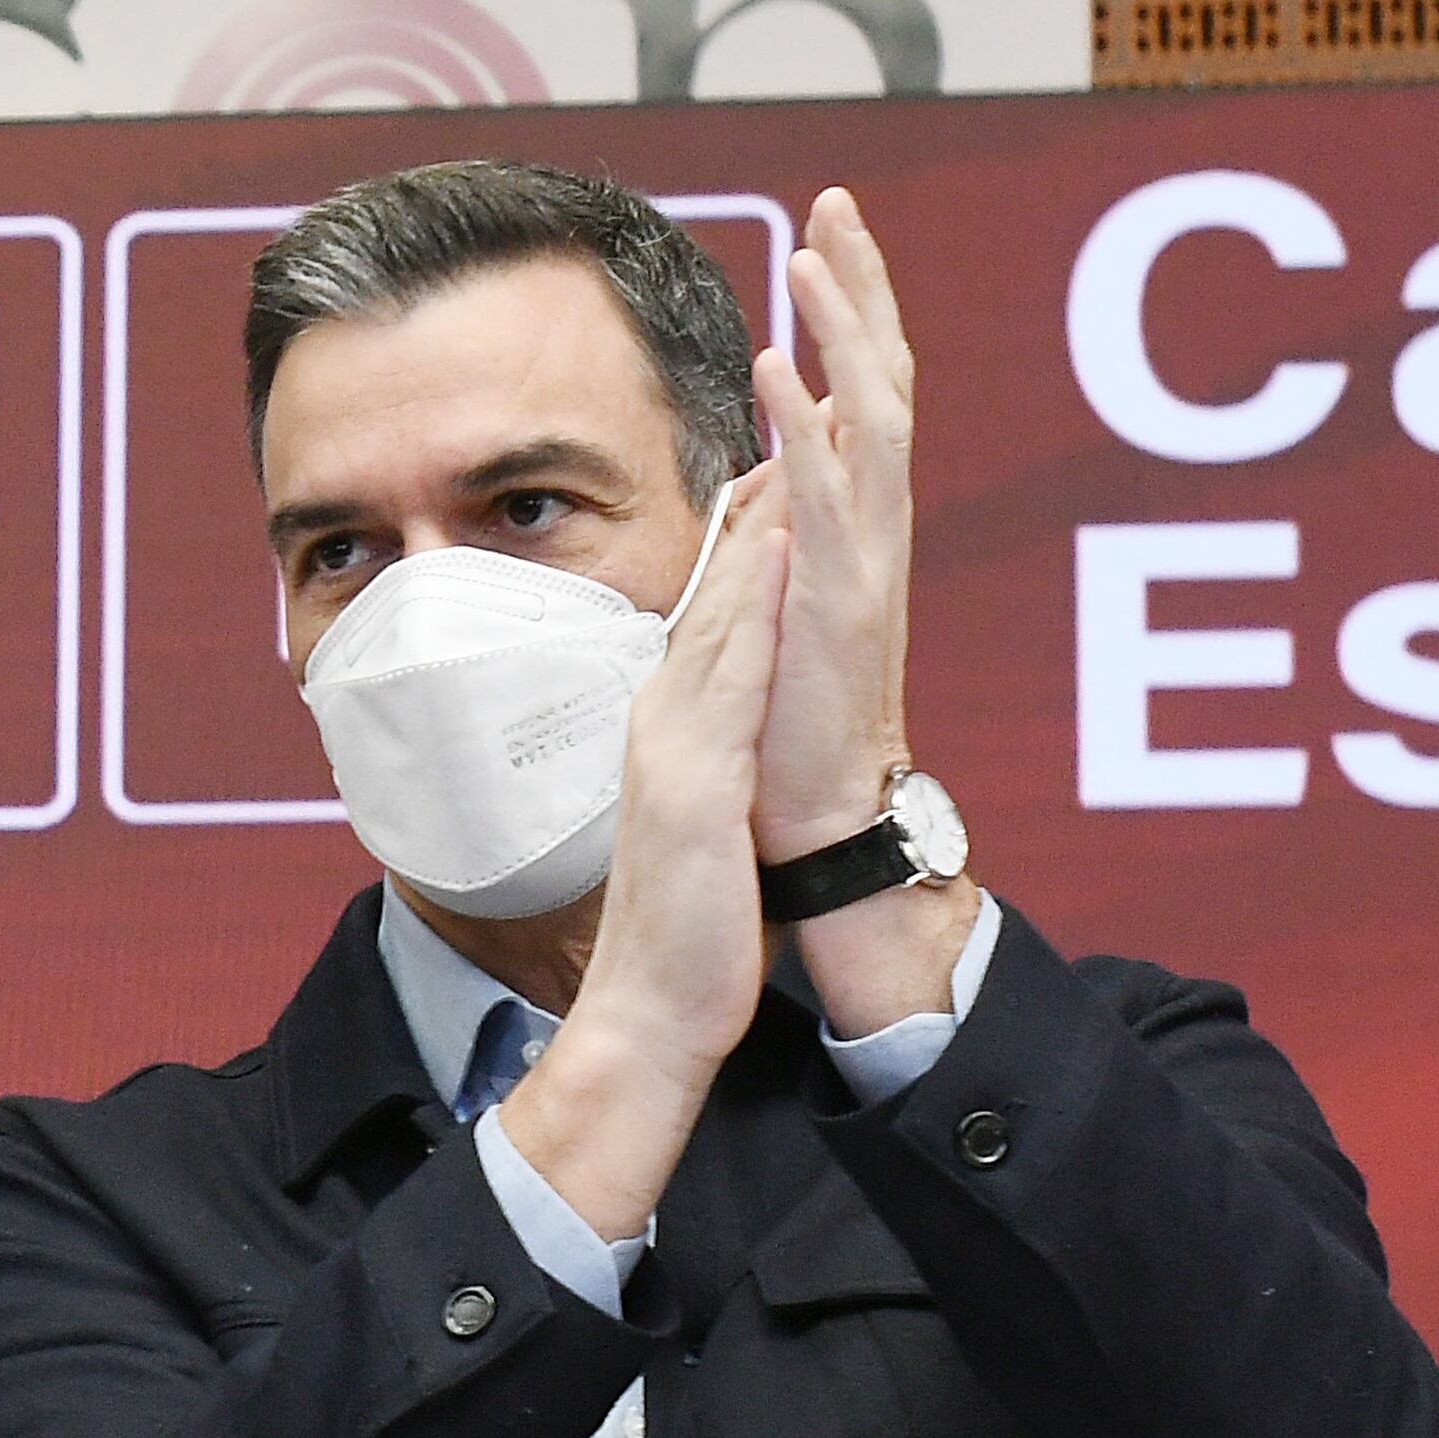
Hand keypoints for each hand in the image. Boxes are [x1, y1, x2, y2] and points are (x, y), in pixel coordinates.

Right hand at [498, 471, 790, 1245]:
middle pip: (711, 600)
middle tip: (787, 422)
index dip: (742, 544)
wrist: (647, 1014)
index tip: (772, 472)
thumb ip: (706, 768)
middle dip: (750, 510)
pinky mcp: (694, 785)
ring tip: (791, 451)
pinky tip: (777, 553)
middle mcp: (661, 727)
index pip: (708, 623)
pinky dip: (753, 610)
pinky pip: (731, 680)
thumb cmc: (682, 935)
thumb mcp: (697, 828)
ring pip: (720, 619)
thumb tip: (722, 740)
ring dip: (754, 531)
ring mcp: (673, 752)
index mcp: (667, 736)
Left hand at [749, 187, 914, 864]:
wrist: (816, 821)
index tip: (828, 238)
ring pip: (871, 416)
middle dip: (864, 288)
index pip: (862, 396)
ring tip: (815, 256)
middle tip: (841, 202)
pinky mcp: (846, 599)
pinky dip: (807, 421)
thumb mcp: (777, 607)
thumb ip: (778, 539)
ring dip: (843, 330)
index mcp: (854, 527)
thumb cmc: (791, 727)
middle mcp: (875, 528)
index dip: (851, 315)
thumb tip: (768, 476)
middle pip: (883, 378)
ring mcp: (868, 559)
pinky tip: (780, 362)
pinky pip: (827, 491)